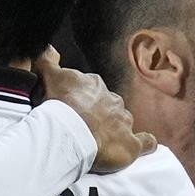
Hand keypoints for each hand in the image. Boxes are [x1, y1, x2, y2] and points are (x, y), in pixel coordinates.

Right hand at [34, 49, 154, 172]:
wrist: (70, 133)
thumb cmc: (59, 106)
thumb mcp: (49, 77)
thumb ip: (48, 61)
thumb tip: (49, 48)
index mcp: (94, 85)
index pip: (90, 89)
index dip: (80, 99)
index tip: (71, 109)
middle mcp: (112, 100)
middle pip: (108, 106)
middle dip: (99, 115)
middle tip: (83, 128)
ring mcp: (124, 122)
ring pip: (123, 122)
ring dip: (116, 130)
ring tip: (101, 142)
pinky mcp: (131, 144)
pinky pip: (146, 142)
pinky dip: (144, 144)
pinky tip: (138, 147)